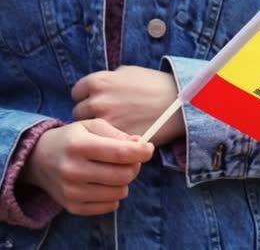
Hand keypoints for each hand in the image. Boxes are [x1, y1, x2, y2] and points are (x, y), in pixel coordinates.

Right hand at [22, 119, 153, 215]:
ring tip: (114, 171)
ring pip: (120, 192)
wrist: (38, 159)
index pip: (121, 153)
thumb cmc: (72, 139)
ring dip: (124, 181)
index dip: (142, 152)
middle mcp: (73, 170)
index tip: (148, 148)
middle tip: (130, 160)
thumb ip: (117, 134)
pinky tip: (104, 184)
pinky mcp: (73, 206)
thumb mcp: (91, 126)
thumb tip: (140, 145)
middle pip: (124, 175)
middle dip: (134, 166)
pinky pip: (110, 206)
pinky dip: (114, 195)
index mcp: (79, 145)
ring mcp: (71, 191)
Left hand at [71, 66, 184, 145]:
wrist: (179, 103)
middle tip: (107, 117)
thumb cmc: (156, 85)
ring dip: (98, 131)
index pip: (77, 93)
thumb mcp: (128, 72)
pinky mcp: (116, 139)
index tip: (97, 102)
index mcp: (98, 81)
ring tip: (112, 129)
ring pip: (90, 131)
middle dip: (91, 115)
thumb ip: (107, 79)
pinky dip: (109, 142)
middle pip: (80, 113)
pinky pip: (104, 143)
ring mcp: (106, 122)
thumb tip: (96, 88)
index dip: (87, 97)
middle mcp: (97, 101)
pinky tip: (120, 137)